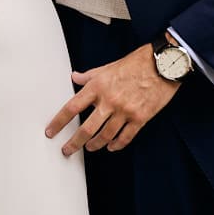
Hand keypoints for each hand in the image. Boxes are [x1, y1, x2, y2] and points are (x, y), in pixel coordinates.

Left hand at [45, 44, 179, 156]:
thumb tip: (74, 77)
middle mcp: (109, 101)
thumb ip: (89, 76)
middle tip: (67, 150)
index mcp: (97, 87)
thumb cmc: (135, 64)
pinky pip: (126, 137)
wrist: (163, 65)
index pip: (72, 108)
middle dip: (74, 143)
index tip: (50, 132)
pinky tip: (110, 147)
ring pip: (105, 136)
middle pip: (87, 128)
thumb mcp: (107, 67)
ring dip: (95, 145)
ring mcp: (125, 111)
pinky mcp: (141, 118)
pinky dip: (116, 144)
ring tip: (89, 147)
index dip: (58, 122)